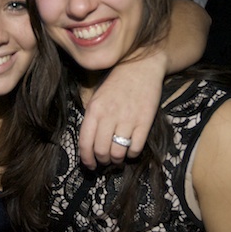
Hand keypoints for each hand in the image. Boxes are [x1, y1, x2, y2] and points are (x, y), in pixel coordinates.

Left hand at [79, 54, 163, 168]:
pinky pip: (136, 147)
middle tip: (106, 160)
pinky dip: (132, 154)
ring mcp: (127, 119)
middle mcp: (109, 115)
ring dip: (117, 159)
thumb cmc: (116, 83)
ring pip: (118, 152)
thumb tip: (90, 144)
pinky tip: (130, 149)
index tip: (90, 165)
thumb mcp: (97, 97)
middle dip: (102, 160)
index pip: (85, 142)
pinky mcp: (144, 121)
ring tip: (118, 157)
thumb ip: (93, 118)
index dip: (86, 159)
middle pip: (101, 150)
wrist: (141, 66)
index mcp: (94, 109)